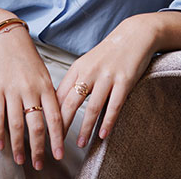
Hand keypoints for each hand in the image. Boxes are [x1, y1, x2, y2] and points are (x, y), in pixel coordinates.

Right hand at [0, 26, 64, 170]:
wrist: (5, 36)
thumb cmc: (25, 55)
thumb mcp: (42, 72)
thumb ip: (47, 93)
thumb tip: (53, 116)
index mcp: (46, 85)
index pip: (55, 116)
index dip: (58, 138)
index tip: (60, 154)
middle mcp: (31, 89)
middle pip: (37, 125)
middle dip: (39, 148)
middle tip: (39, 164)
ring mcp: (13, 90)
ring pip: (17, 125)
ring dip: (19, 145)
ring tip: (21, 159)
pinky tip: (0, 145)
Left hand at [55, 14, 157, 147]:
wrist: (134, 35)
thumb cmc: (109, 53)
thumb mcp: (88, 63)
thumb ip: (75, 82)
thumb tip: (59, 104)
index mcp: (77, 69)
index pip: (59, 96)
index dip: (50, 116)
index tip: (45, 133)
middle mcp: (89, 72)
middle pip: (70, 104)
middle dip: (62, 127)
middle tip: (57, 146)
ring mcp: (107, 77)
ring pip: (92, 107)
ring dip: (85, 128)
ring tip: (80, 144)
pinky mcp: (124, 81)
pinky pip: (114, 105)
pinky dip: (107, 122)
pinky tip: (104, 134)